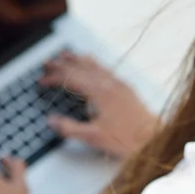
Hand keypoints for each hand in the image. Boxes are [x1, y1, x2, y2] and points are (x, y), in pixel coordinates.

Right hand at [40, 51, 157, 158]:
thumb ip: (69, 128)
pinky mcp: (127, 89)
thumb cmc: (127, 139)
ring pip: (95, 66)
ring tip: (68, 54)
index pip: (71, 79)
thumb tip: (51, 121)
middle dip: (63, 64)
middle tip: (48, 61)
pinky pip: (107, 70)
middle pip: (81, 68)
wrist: (153, 139)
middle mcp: (109, 84)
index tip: (41, 81)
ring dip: (79, 60)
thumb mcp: (93, 137)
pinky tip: (95, 66)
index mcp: (99, 92)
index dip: (54, 78)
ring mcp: (119, 85)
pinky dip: (95, 64)